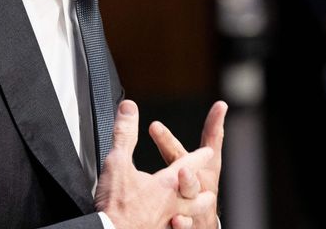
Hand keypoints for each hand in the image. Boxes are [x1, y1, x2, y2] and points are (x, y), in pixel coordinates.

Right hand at [95, 100, 216, 228]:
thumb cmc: (116, 204)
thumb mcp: (117, 162)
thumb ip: (124, 134)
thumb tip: (129, 109)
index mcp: (165, 185)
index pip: (187, 165)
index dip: (198, 157)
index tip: (208, 152)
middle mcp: (171, 205)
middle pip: (195, 199)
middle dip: (201, 194)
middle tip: (208, 192)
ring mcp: (165, 223)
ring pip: (186, 218)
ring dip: (191, 214)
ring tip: (191, 214)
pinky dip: (172, 228)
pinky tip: (167, 226)